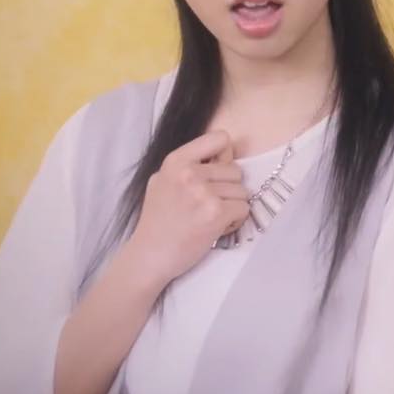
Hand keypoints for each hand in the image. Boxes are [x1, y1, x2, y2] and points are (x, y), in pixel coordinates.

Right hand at [127, 130, 248, 284]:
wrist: (149, 255)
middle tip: (206, 205)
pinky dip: (235, 220)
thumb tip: (223, 154)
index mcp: (176, 161)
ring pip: (242, 191)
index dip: (225, 156)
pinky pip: (244, 209)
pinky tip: (215, 227)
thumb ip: (189, 165)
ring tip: (209, 217)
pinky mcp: (216, 213)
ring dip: (232, 206)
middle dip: (228, 188)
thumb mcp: (163, 181)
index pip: (220, 138)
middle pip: (236, 170)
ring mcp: (203, 193)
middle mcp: (189, 173)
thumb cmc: (158, 220)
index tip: (216, 172)